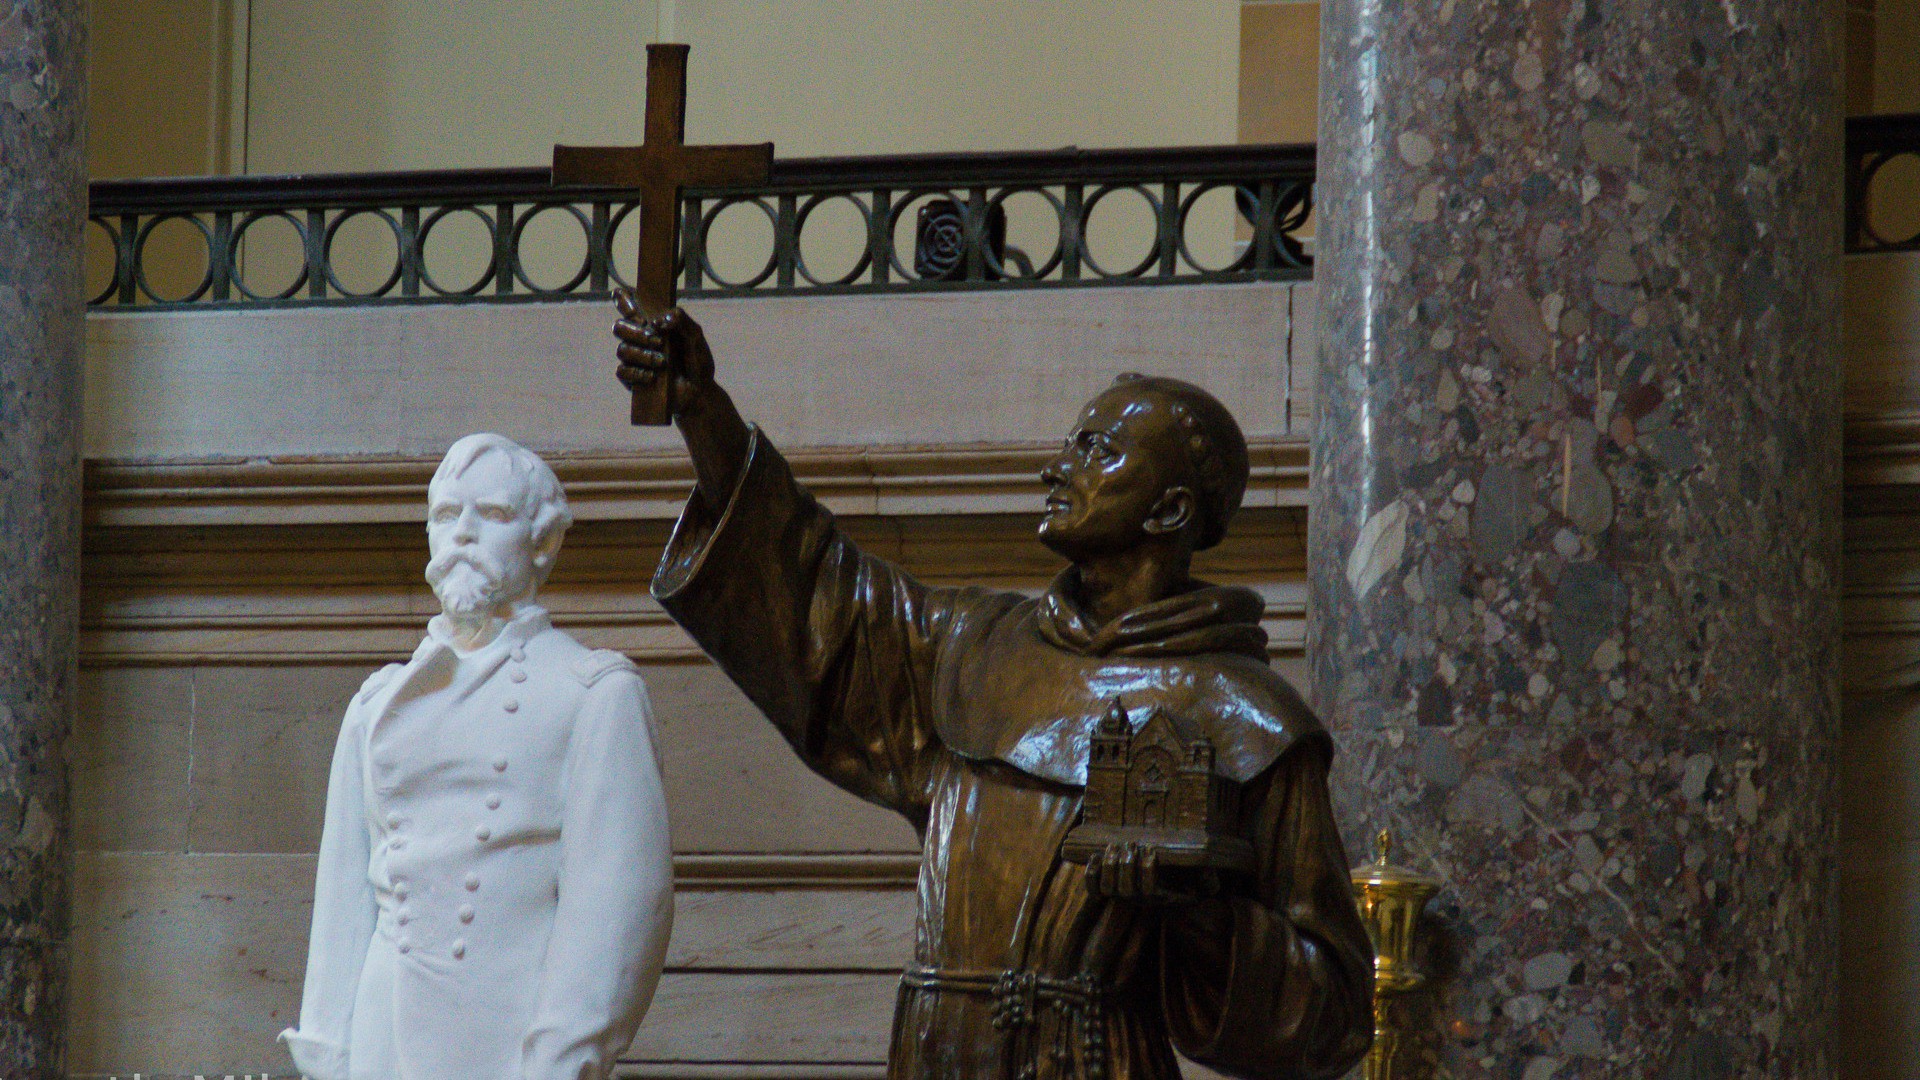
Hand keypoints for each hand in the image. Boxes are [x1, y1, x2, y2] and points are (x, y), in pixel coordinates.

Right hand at [612, 290, 715, 414]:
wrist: (700, 392)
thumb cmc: (697, 362)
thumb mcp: (695, 337)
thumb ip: (682, 320)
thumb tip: (660, 319)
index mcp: (652, 325)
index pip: (629, 308)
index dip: (622, 300)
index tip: (621, 294)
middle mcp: (639, 339)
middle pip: (619, 327)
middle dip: (637, 333)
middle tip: (659, 342)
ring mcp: (634, 359)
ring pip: (622, 350)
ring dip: (643, 355)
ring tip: (663, 363)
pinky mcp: (632, 379)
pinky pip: (622, 372)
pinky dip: (638, 373)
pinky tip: (653, 377)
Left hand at [1083, 842, 1216, 904]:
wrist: (1168, 883)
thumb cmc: (1186, 878)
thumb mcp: (1202, 879)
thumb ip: (1207, 878)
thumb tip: (1210, 877)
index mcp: (1160, 896)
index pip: (1148, 891)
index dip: (1146, 871)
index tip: (1152, 850)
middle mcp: (1139, 899)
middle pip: (1124, 890)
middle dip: (1125, 865)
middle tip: (1132, 844)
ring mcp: (1123, 894)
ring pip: (1108, 889)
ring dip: (1109, 866)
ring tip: (1115, 846)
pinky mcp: (1110, 888)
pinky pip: (1094, 890)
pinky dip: (1091, 874)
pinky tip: (1094, 856)